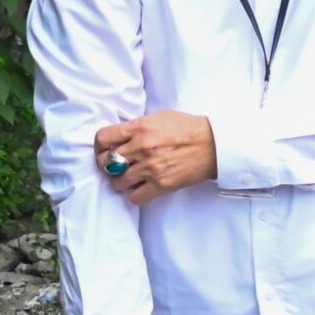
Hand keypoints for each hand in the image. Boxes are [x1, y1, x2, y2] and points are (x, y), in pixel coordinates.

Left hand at [95, 111, 216, 203]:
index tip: (104, 149)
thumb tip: (119, 137)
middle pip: (105, 162)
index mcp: (140, 128)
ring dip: (118, 181)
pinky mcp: (161, 185)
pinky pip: (134, 197)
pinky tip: (138, 188)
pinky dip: (133, 194)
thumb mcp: (159, 117)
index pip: (103, 138)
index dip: (100, 146)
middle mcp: (142, 148)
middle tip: (113, 166)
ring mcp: (151, 168)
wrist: (214, 144)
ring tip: (126, 178)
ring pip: (117, 181)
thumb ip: (137, 126)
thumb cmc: (188, 128)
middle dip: (106, 165)